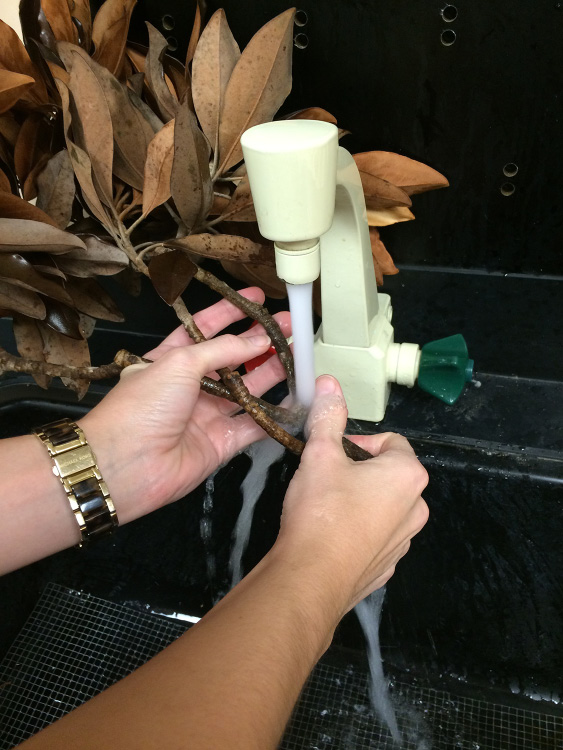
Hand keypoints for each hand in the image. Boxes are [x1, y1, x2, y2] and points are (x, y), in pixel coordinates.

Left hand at [78, 287, 290, 523]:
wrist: (125, 465)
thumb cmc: (140, 408)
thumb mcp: (179, 363)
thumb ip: (223, 349)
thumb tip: (257, 340)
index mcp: (171, 359)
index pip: (206, 329)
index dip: (231, 312)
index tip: (256, 299)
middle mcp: (190, 386)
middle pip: (233, 358)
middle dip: (260, 341)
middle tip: (288, 327)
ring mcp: (207, 415)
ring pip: (248, 390)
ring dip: (273, 373)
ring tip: (298, 355)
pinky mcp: (221, 443)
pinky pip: (254, 425)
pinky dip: (274, 414)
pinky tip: (293, 399)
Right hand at [275, 375, 428, 615]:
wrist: (311, 578)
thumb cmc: (321, 509)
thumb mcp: (320, 455)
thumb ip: (328, 416)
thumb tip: (328, 382)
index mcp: (407, 475)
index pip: (391, 442)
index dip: (360, 442)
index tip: (334, 453)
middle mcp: (416, 508)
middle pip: (390, 475)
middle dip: (361, 472)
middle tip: (327, 478)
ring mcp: (404, 542)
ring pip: (384, 507)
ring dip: (362, 502)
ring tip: (327, 509)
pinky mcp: (386, 567)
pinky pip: (376, 538)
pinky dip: (359, 532)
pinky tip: (331, 537)